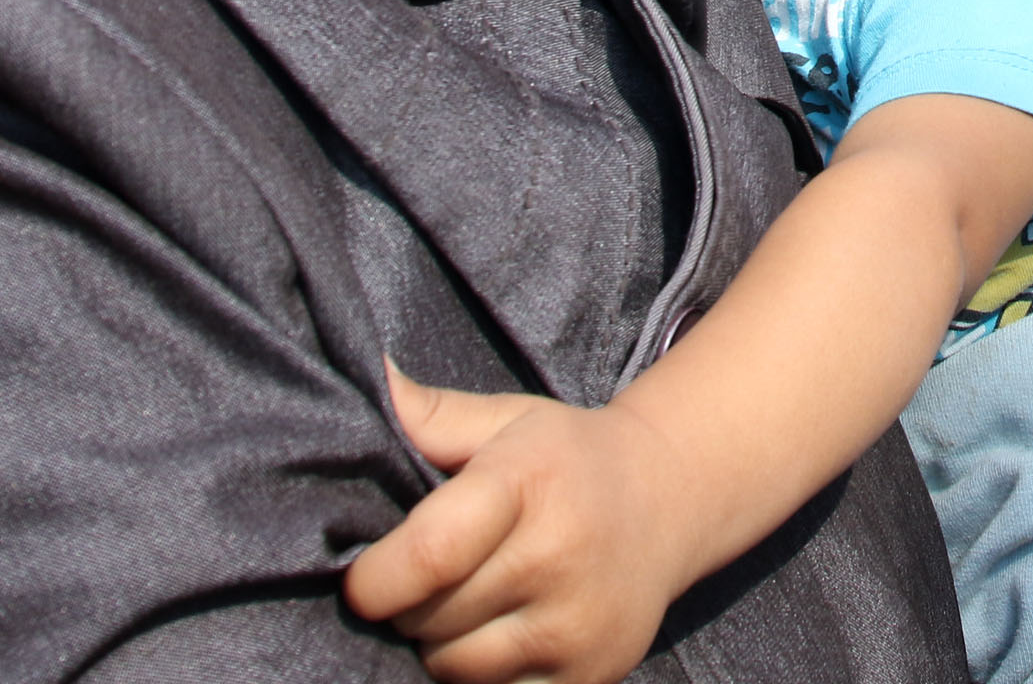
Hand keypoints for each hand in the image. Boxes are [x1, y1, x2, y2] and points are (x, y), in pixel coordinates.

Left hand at [345, 367, 702, 683]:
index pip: (430, 554)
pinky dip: (485, 675)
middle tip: (429, 581)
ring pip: (457, 668)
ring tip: (465, 606)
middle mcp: (559, 554)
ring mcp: (579, 622)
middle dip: (407, 607)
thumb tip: (377, 379)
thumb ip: (434, 414)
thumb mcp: (508, 420)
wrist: (668, 499)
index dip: (375, 580)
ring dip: (442, 645)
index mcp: (528, 481)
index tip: (364, 579)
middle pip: (431, 619)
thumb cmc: (566, 458)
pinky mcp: (591, 674)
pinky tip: (501, 634)